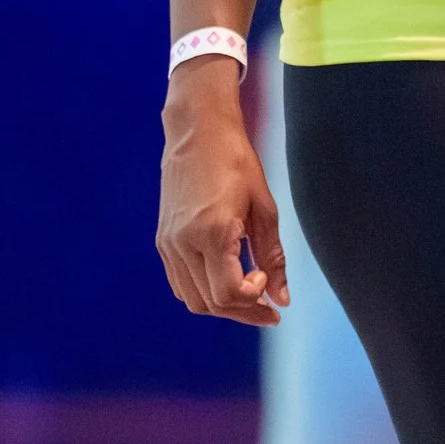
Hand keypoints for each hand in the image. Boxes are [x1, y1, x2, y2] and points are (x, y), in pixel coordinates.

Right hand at [157, 68, 289, 324]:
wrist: (196, 131)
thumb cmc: (235, 162)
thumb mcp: (264, 208)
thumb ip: (272, 257)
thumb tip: (282, 297)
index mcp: (211, 233)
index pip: (228, 294)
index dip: (253, 302)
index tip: (269, 288)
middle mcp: (183, 243)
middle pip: (210, 303)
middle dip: (242, 312)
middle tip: (268, 308)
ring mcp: (168, 243)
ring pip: (192, 299)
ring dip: (222, 306)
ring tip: (250, 299)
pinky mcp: (162, 240)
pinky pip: (180, 282)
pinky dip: (203, 292)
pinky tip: (226, 281)